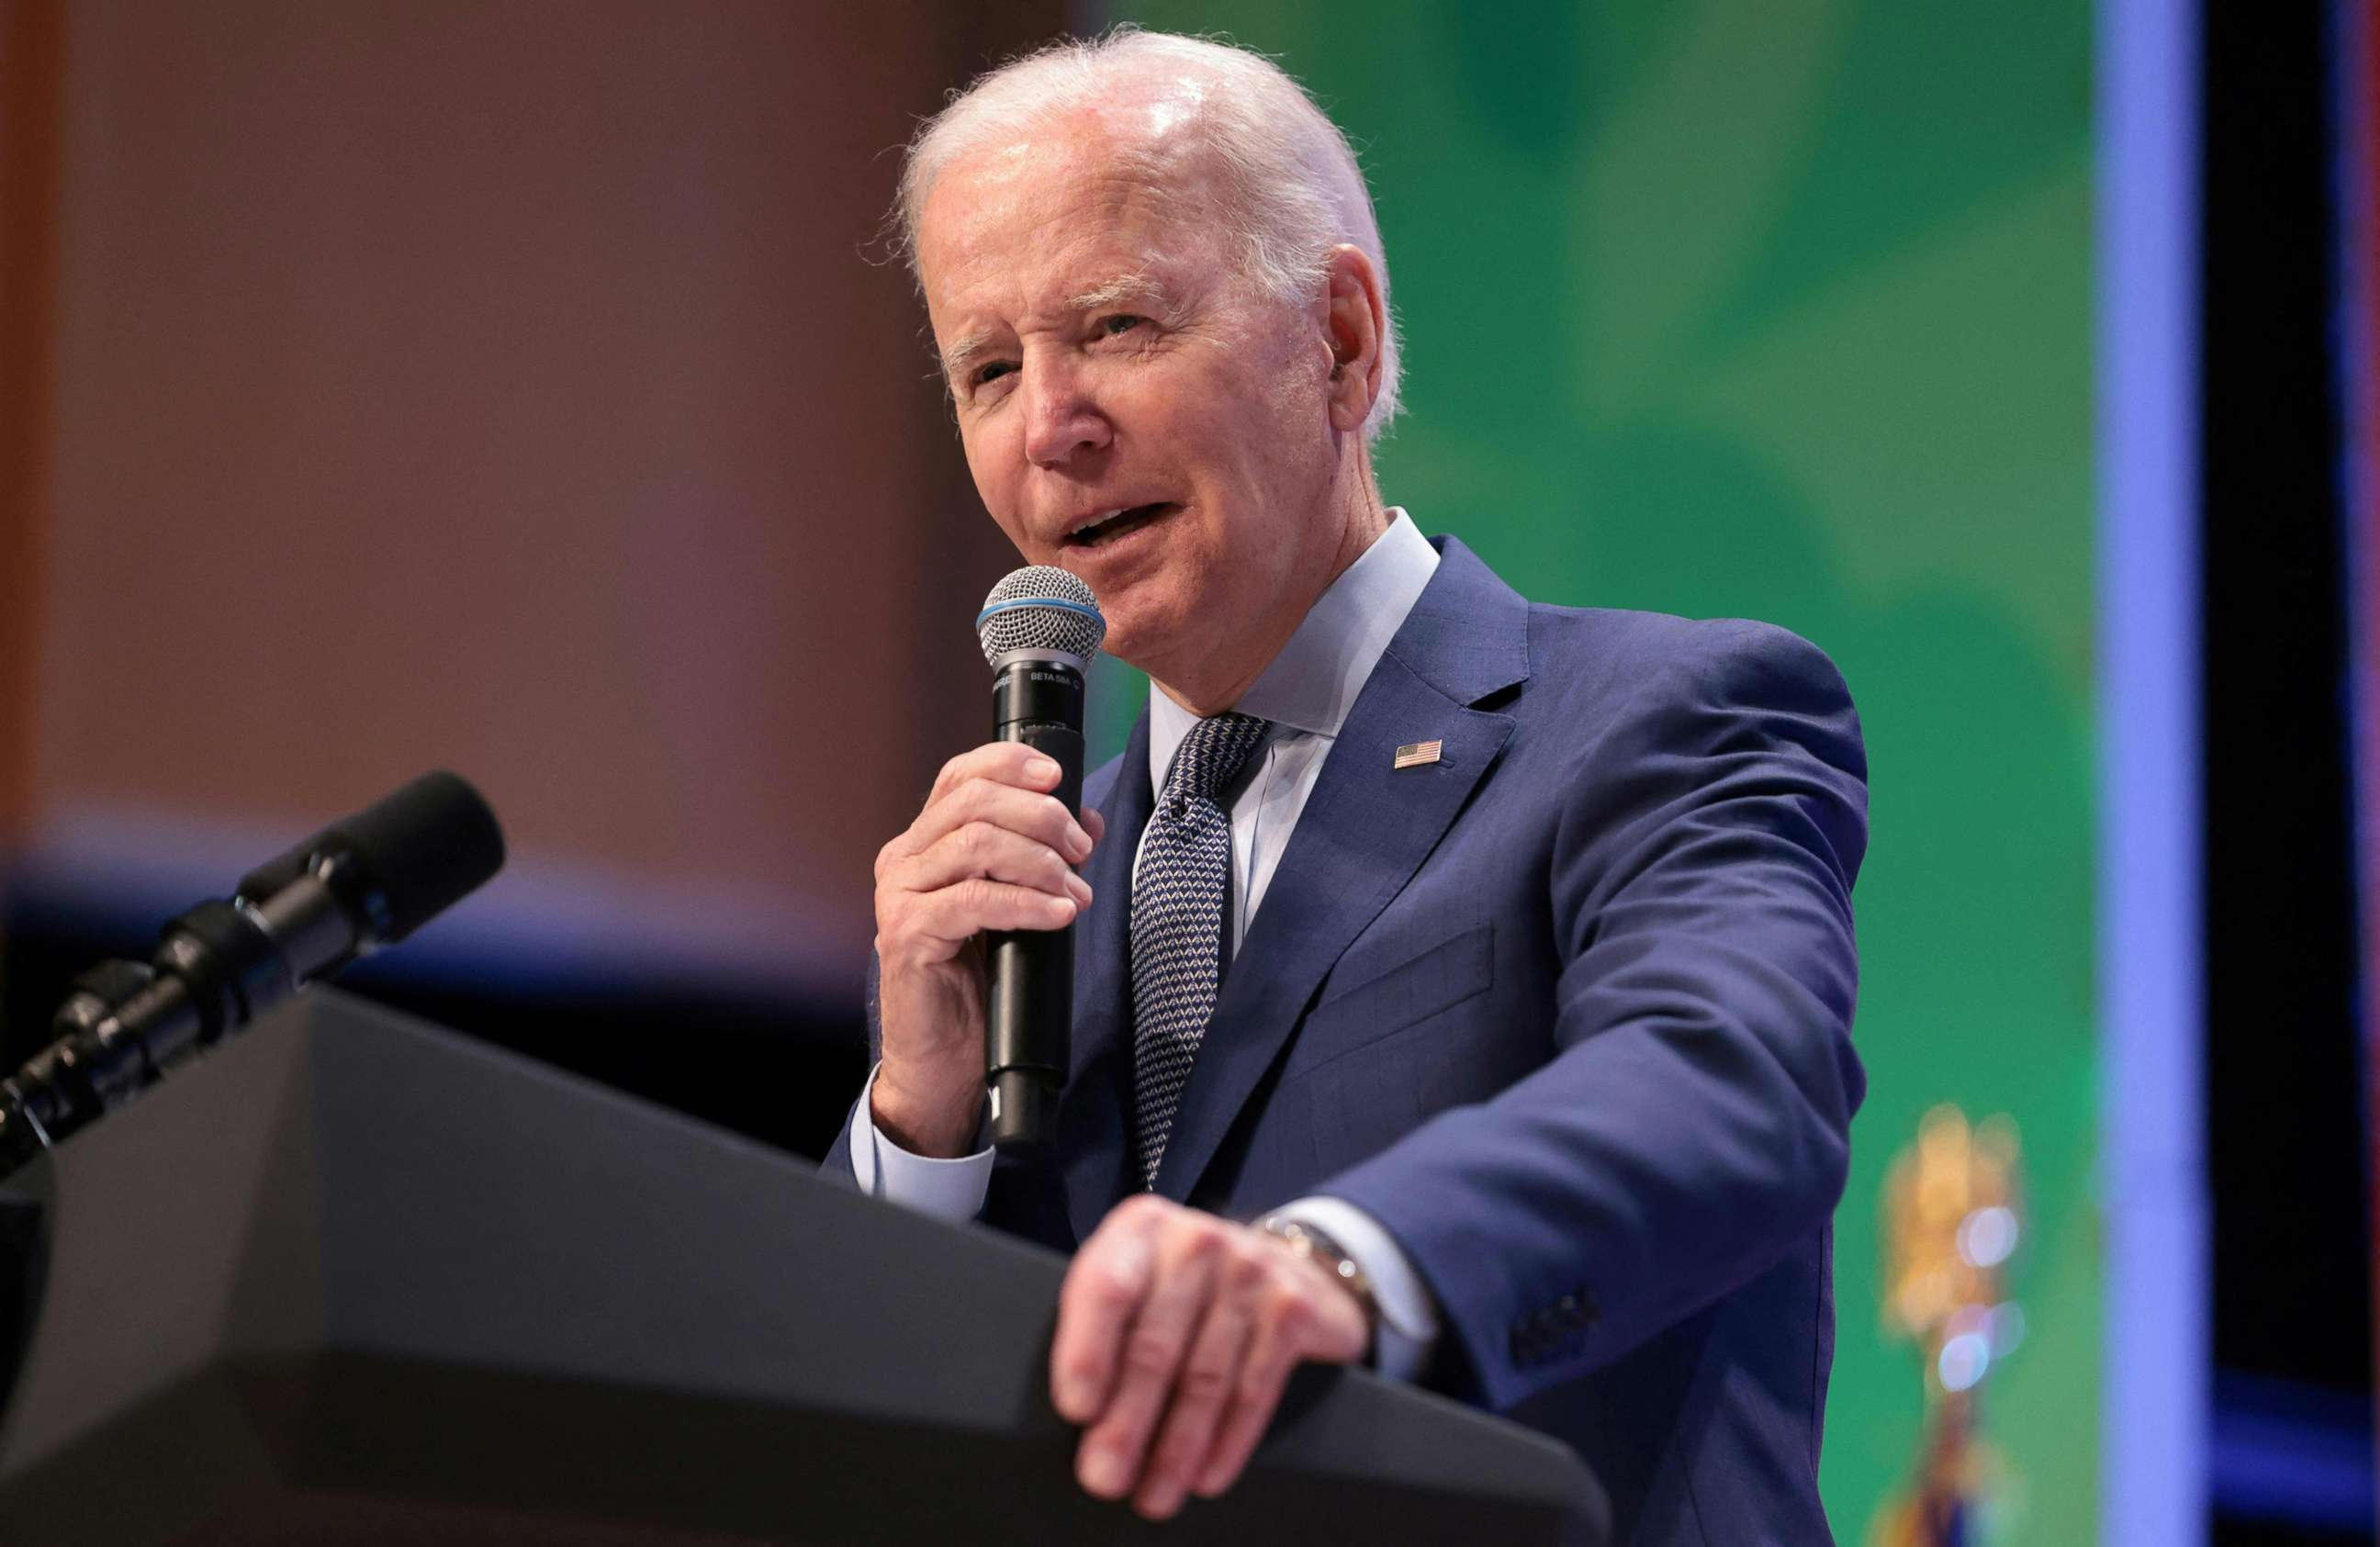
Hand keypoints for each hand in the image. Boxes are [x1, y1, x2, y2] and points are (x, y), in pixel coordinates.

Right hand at [870, 742, 1102, 1155]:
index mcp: (923, 843)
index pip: (960, 775)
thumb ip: (1038, 858)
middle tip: (1080, 850)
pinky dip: (1026, 902)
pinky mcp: (906, 934)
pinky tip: (1058, 913)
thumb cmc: (979, 981)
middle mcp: (903, 859)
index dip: (1010, 764)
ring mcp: (899, 895)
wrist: (943, 1059)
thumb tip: (1085, 820)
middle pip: (973, 801)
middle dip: (1040, 817)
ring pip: (975, 844)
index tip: (1058, 777)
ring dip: (1039, 860)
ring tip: (1074, 889)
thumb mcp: (1015, 905)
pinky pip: (975, 900)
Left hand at [1050, 1195, 1370, 1520]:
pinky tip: (1206, 1475)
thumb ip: (1101, 1320)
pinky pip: (1253, 1389)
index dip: (1088, 1351)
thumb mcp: (1136, 1277)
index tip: (1077, 1410)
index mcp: (1140, 1229)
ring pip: (1204, 1377)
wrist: (1284, 1264)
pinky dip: (1228, 1441)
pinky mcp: (1290, 1310)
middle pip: (1154, 1345)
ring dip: (1175, 1447)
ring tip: (1153, 1494)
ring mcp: (1249, 1272)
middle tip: (1105, 1478)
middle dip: (1126, 1423)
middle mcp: (1196, 1241)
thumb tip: (1076, 1415)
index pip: (1107, 1288)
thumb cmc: (1182, 1284)